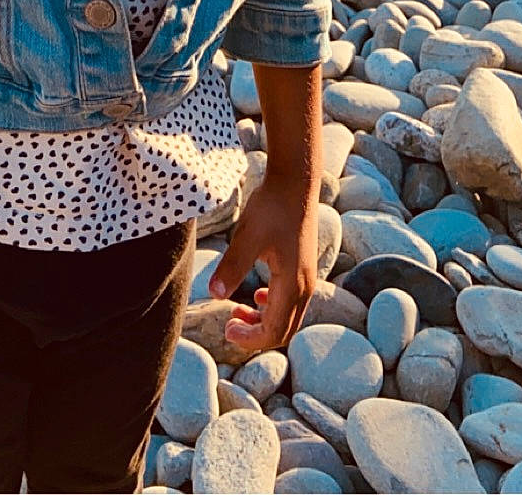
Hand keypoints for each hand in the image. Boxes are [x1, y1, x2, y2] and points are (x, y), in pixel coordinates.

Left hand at [207, 170, 319, 352]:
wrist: (295, 182)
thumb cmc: (272, 207)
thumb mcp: (247, 236)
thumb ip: (232, 266)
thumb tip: (214, 294)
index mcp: (293, 284)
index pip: (274, 331)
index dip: (250, 339)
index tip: (227, 330)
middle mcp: (305, 286)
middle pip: (285, 329)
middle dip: (257, 335)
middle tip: (229, 326)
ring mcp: (306, 276)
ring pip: (288, 315)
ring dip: (264, 320)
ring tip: (237, 312)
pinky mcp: (303, 266)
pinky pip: (291, 300)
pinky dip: (273, 306)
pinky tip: (257, 296)